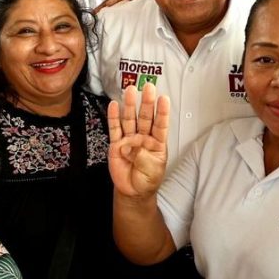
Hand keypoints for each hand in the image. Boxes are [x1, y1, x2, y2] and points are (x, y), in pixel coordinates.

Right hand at [108, 83, 168, 198]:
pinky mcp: (117, 144)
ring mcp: (130, 139)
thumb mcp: (151, 170)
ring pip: (130, 119)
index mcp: (157, 143)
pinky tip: (114, 105)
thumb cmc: (147, 179)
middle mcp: (144, 138)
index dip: (162, 112)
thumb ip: (142, 157)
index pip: (161, 125)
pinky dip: (114, 117)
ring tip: (130, 90)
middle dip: (146, 102)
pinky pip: (115, 129)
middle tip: (148, 87)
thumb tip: (130, 146)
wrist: (133, 191)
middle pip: (145, 117)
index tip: (164, 99)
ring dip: (130, 105)